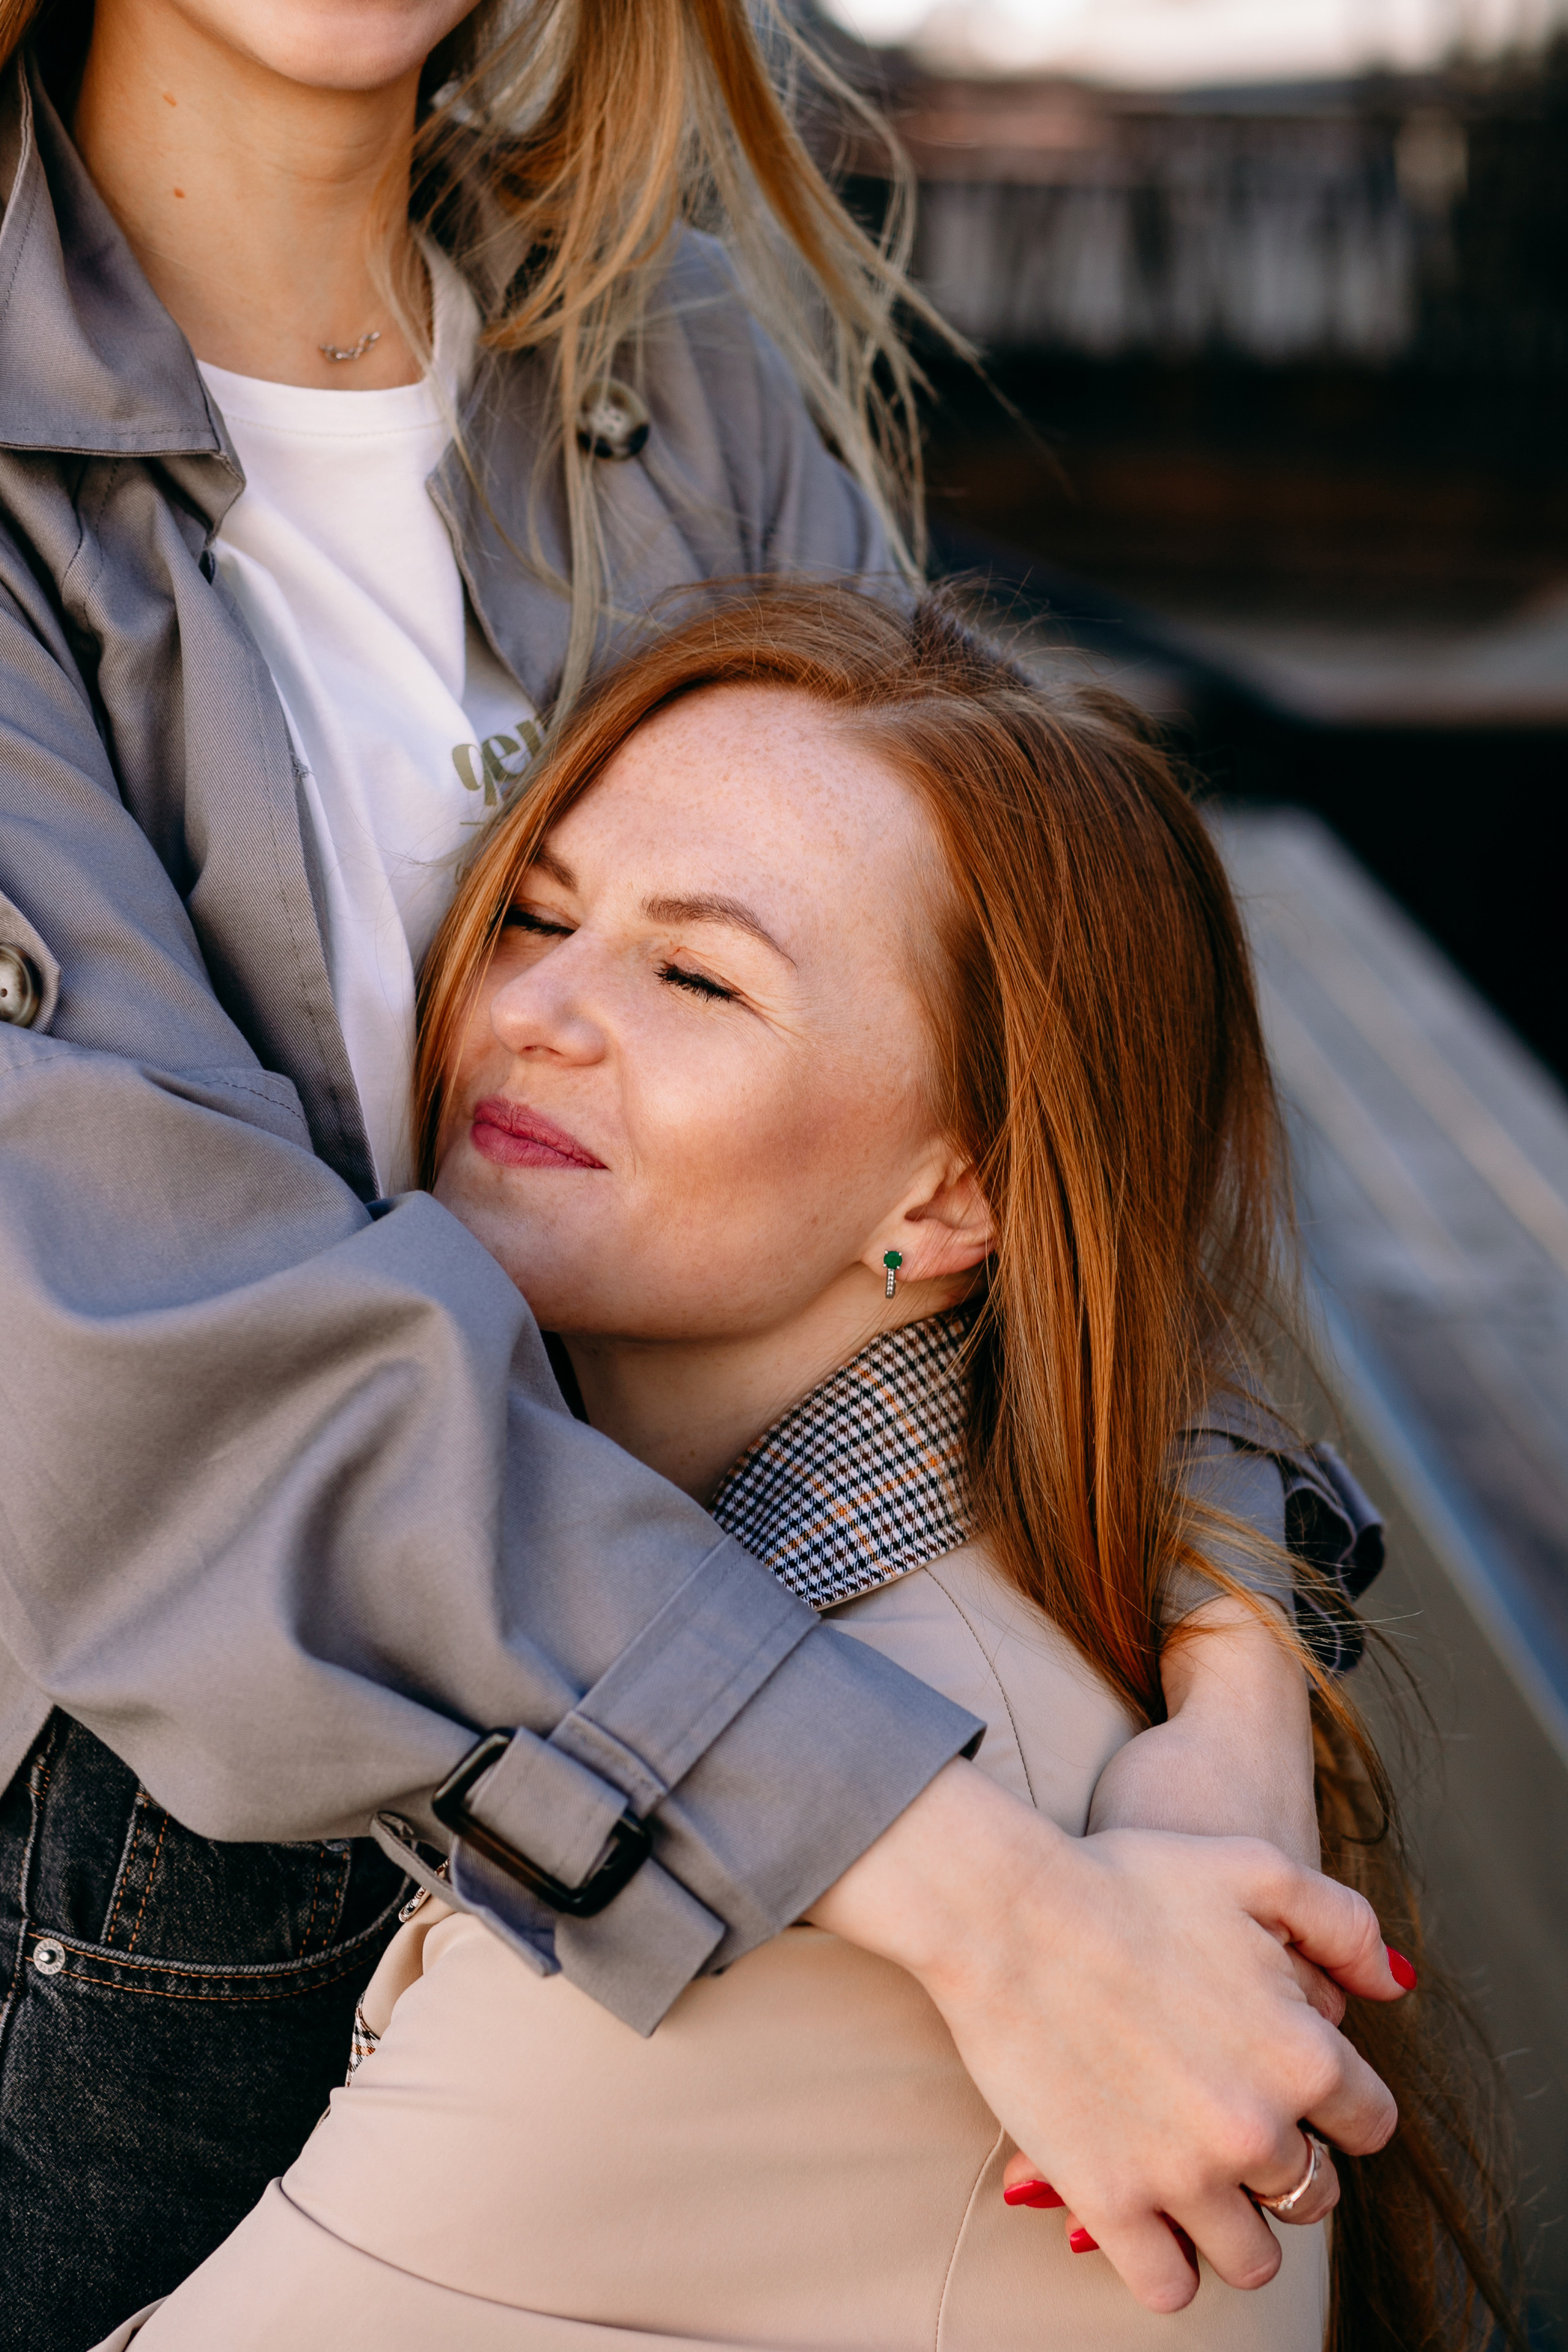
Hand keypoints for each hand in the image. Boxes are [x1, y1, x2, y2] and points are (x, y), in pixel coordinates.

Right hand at [809, 1760, 1405, 2312]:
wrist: (1004, 1910)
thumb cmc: (1127, 1880)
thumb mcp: (1256, 1869)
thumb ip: (1343, 1925)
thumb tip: (1395, 1989)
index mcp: (1303, 2053)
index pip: (1369, 2126)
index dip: (1335, 2106)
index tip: (1292, 2089)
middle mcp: (1257, 2128)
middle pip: (1310, 2194)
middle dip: (1278, 2162)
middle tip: (1226, 2119)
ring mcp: (1183, 2175)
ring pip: (1250, 2259)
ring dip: (1232, 2225)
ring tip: (1193, 2179)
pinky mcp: (1110, 2202)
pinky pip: (1169, 2288)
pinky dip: (1166, 2266)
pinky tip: (1148, 2220)